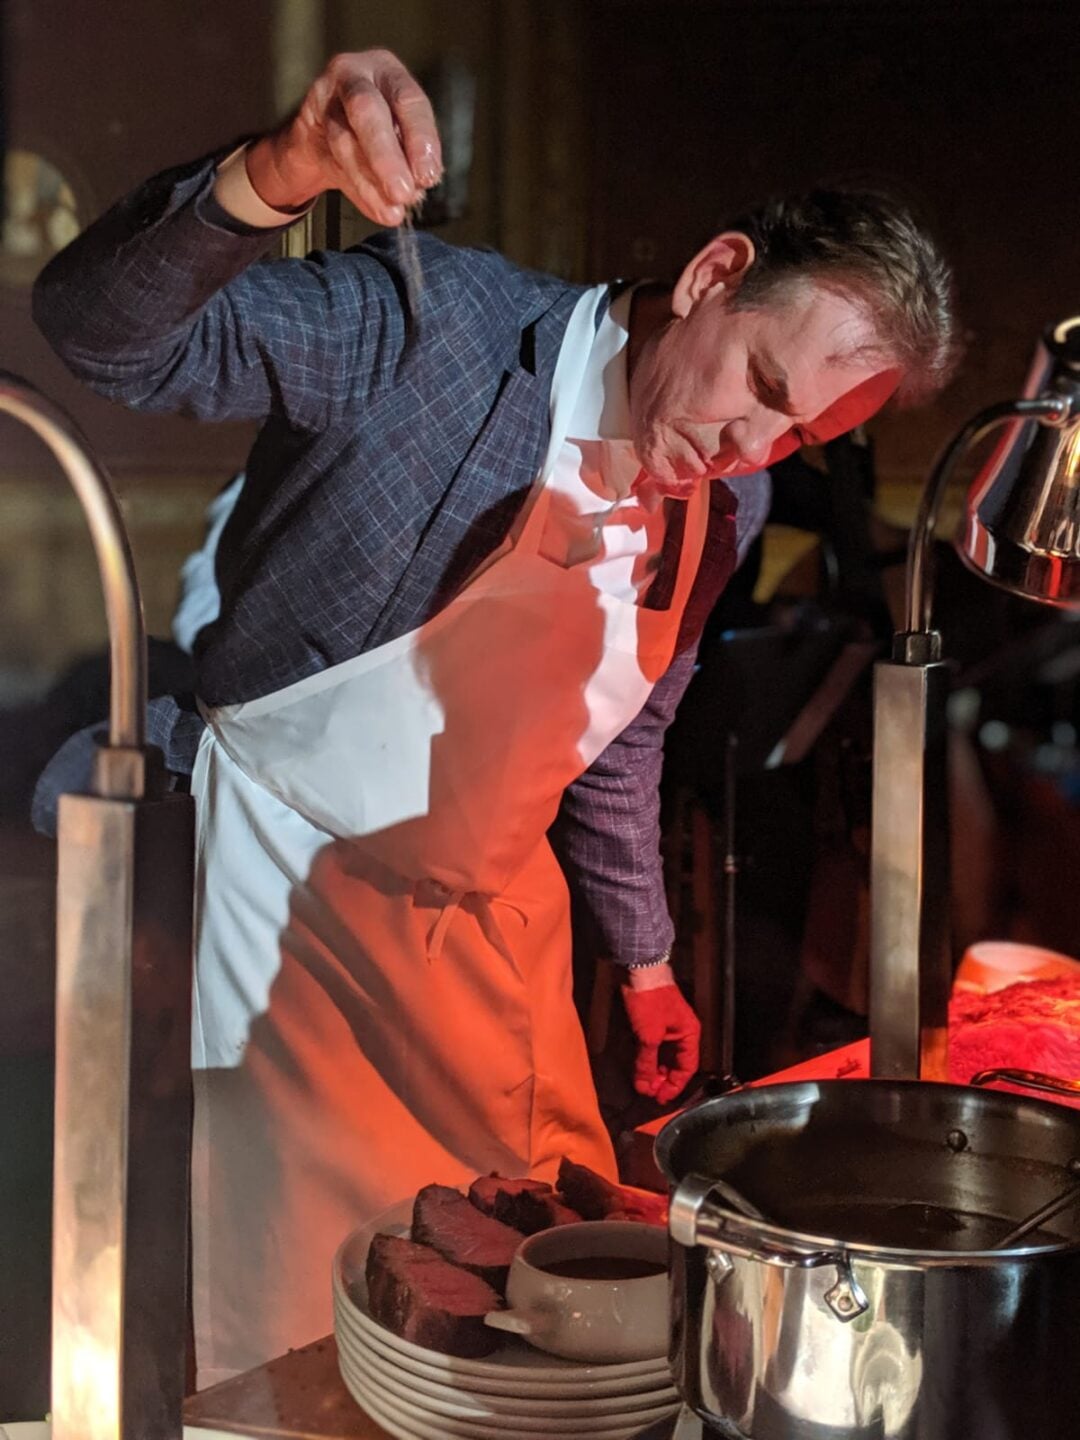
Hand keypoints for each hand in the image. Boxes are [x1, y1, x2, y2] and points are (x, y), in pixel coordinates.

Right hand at [247, 50, 442, 224]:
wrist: (325, 127)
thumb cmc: (376, 123)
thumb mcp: (401, 127)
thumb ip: (411, 152)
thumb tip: (419, 186)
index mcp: (387, 70)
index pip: (408, 100)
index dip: (420, 139)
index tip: (429, 176)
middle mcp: (354, 75)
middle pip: (367, 111)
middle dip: (387, 157)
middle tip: (403, 193)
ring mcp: (325, 99)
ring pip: (344, 141)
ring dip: (370, 182)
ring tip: (391, 211)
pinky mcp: (305, 128)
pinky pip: (332, 163)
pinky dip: (359, 192)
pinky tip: (377, 210)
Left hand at [621, 966, 700, 1104]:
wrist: (639, 970)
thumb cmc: (650, 1002)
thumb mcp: (649, 1036)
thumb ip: (646, 1063)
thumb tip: (644, 1088)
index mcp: (689, 1034)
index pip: (687, 1067)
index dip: (675, 1085)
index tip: (661, 1099)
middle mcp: (682, 1032)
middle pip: (676, 1063)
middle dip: (663, 1080)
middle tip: (650, 1094)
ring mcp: (667, 1027)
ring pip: (664, 1056)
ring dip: (654, 1071)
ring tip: (644, 1085)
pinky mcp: (653, 1022)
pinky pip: (654, 1047)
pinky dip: (647, 1059)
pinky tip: (639, 1069)